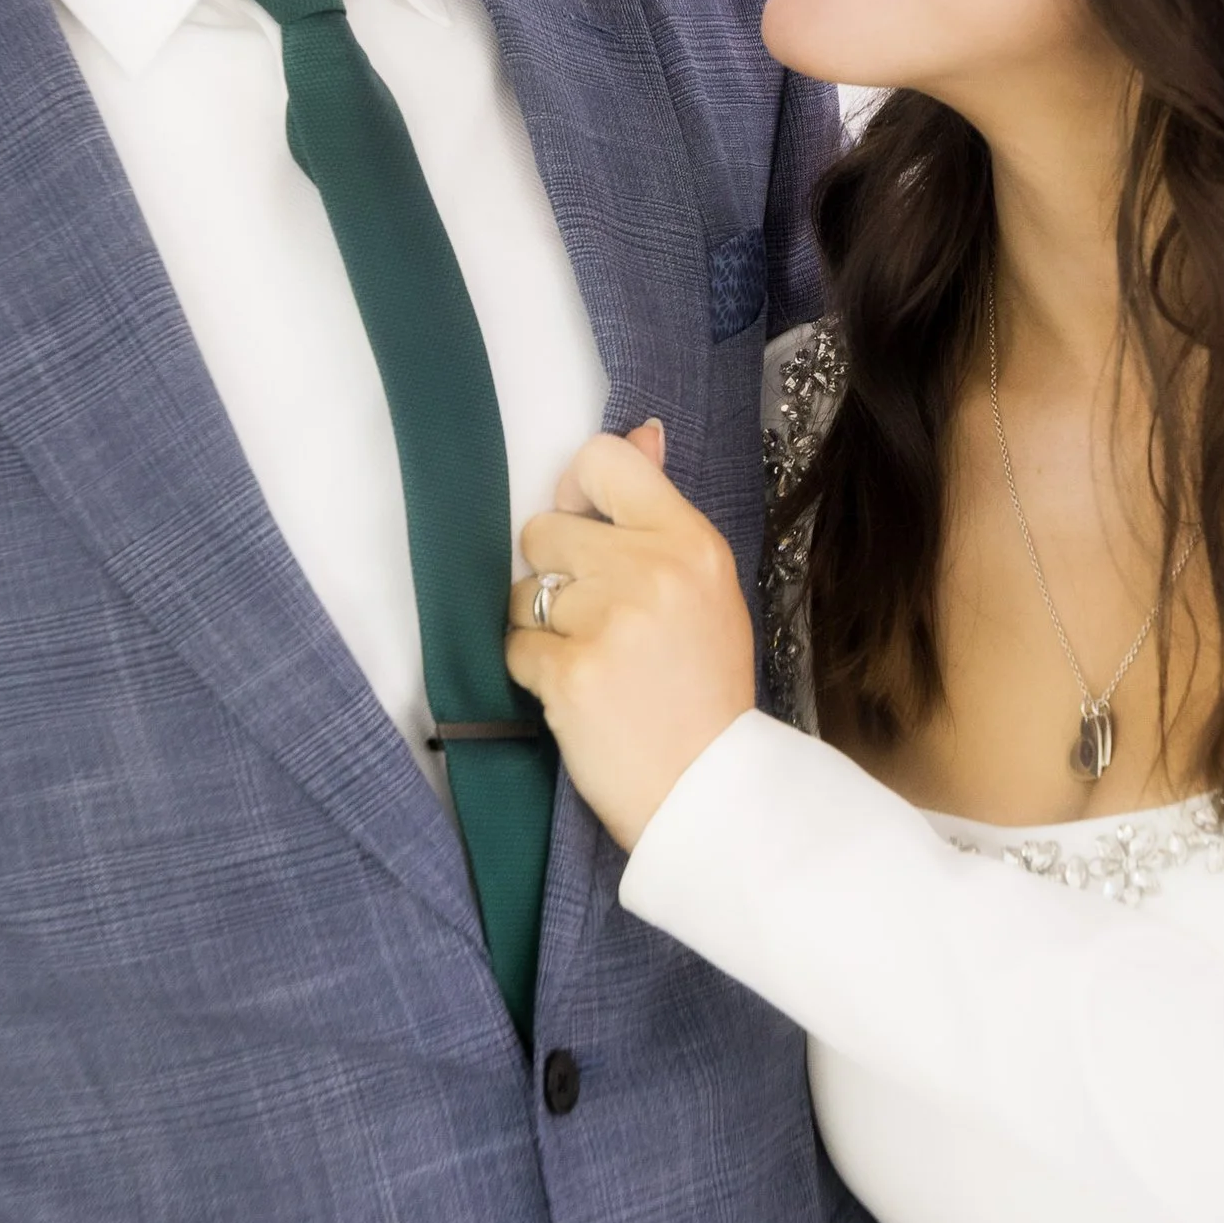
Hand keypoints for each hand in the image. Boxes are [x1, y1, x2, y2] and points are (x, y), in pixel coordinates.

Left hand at [507, 422, 756, 852]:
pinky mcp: (569, 673)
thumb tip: (641, 433)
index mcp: (692, 542)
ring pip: (522, 590)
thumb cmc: (706, 689)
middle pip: (545, 527)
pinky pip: (514, 646)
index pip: (604, 460)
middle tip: (599, 619)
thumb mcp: (706, 589)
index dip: (578, 492)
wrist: (709, 789)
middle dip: (555, 572)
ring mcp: (607, 622)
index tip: (587, 531)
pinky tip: (579, 694)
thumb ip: (662, 512)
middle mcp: (651, 570)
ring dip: (542, 625)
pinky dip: (535, 672)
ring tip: (595, 661)